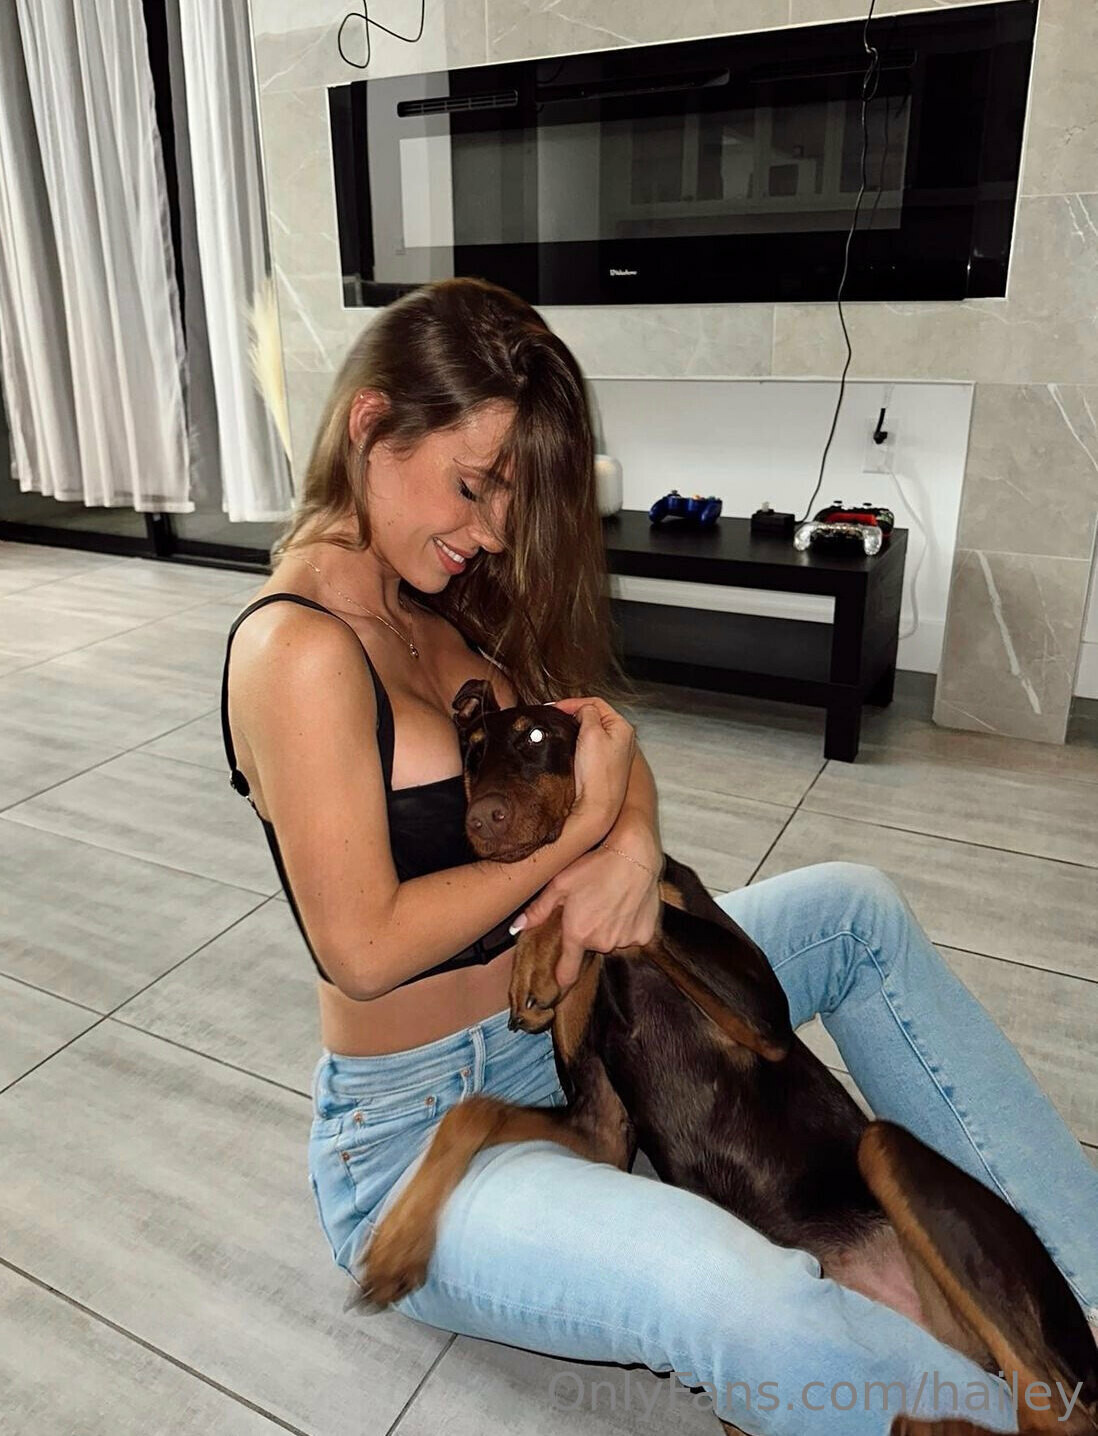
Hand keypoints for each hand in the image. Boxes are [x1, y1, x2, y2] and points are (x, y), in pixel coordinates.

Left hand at [511, 826, 661, 995]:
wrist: (634, 854)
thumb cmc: (594, 865)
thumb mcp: (559, 884)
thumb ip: (538, 910)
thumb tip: (517, 927)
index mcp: (578, 934)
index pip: (568, 971)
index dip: (562, 979)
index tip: (559, 985)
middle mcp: (601, 942)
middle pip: (592, 945)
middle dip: (590, 931)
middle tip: (593, 905)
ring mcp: (625, 940)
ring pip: (614, 939)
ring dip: (611, 927)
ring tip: (612, 900)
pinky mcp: (645, 934)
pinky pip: (633, 935)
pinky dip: (631, 923)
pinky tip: (629, 903)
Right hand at [554, 696, 635, 843]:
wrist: (596, 807)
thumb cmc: (598, 774)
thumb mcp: (592, 732)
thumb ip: (587, 713)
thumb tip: (582, 709)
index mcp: (622, 727)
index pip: (596, 703)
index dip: (574, 703)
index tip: (556, 708)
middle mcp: (622, 739)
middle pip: (595, 716)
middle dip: (574, 714)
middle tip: (555, 717)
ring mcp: (613, 753)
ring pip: (591, 731)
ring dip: (575, 728)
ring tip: (560, 729)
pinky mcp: (604, 765)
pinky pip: (590, 745)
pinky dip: (578, 741)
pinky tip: (568, 745)